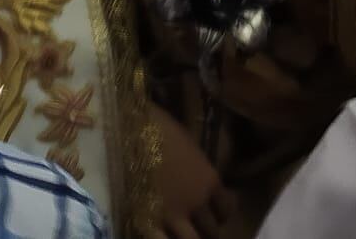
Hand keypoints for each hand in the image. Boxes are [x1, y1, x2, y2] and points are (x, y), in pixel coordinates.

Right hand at [153, 103, 239, 238]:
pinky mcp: (146, 223)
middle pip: (211, 231)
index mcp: (209, 180)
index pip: (226, 209)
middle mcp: (196, 202)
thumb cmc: (160, 128)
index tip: (216, 213)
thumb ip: (199, 170)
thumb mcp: (190, 147)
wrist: (128, 129)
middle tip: (198, 227)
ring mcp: (171, 216)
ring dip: (189, 238)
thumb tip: (200, 180)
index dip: (222, 214)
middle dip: (206, 230)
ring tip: (181, 233)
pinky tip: (160, 235)